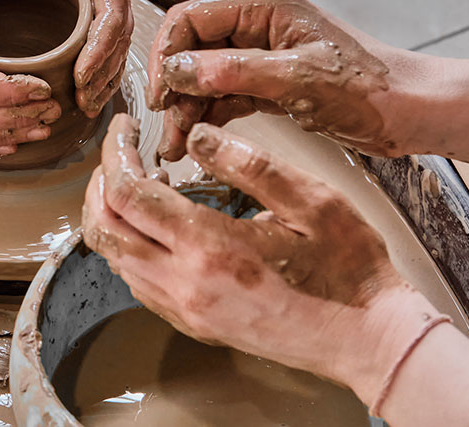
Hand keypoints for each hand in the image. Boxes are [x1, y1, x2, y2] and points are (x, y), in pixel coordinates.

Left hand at [0, 0, 152, 116]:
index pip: (115, 21)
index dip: (101, 52)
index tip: (82, 75)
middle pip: (118, 43)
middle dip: (103, 75)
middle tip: (85, 99)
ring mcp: (99, 13)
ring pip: (113, 55)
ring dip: (103, 83)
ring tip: (87, 106)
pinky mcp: (84, 27)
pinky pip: (100, 57)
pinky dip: (97, 80)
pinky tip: (87, 99)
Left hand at [83, 114, 443, 401]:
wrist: (369, 340)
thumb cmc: (348, 269)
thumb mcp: (310, 200)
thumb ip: (247, 164)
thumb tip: (195, 137)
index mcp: (210, 247)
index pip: (128, 194)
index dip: (115, 154)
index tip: (123, 128)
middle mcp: (185, 284)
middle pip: (104, 229)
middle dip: (100, 184)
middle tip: (120, 153)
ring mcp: (186, 310)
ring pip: (115, 259)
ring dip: (112, 216)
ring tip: (139, 181)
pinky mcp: (194, 324)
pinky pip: (138, 283)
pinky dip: (130, 247)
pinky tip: (157, 225)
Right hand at [146, 0, 408, 160]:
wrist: (410, 112)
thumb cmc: (369, 89)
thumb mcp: (296, 79)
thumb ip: (232, 72)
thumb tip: (175, 71)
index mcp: (263, 5)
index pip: (189, 20)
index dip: (166, 56)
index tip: (160, 95)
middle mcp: (256, 23)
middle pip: (191, 49)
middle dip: (173, 89)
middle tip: (166, 126)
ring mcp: (260, 53)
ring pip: (202, 77)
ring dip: (186, 108)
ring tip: (174, 146)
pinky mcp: (267, 81)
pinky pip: (222, 95)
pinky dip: (205, 116)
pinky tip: (192, 140)